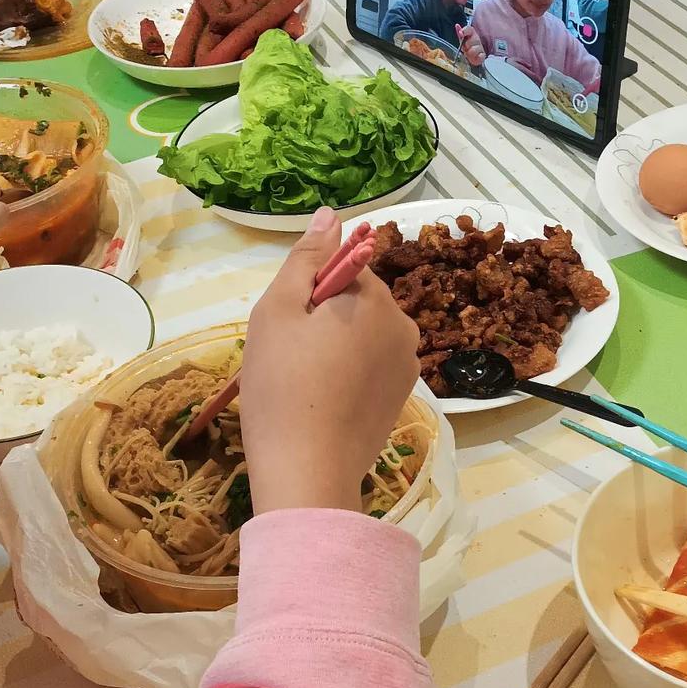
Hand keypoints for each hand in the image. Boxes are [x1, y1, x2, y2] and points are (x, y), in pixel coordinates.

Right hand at [241, 209, 419, 514]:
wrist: (307, 472)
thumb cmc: (282, 386)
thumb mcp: (278, 311)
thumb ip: (305, 258)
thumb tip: (331, 215)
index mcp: (375, 297)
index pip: (343, 268)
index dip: (309, 293)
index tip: (289, 326)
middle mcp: (404, 325)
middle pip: (357, 301)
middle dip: (325, 318)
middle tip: (289, 357)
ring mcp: (408, 365)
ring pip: (364, 335)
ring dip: (336, 347)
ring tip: (304, 383)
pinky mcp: (403, 398)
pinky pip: (372, 367)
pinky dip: (349, 375)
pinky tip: (324, 402)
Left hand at [456, 24, 485, 66]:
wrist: (471, 59)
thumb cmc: (466, 48)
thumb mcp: (462, 41)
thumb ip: (460, 33)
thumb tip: (457, 25)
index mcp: (471, 34)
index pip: (470, 29)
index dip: (465, 30)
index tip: (460, 33)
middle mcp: (477, 40)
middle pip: (474, 38)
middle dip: (467, 44)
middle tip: (465, 48)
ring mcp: (481, 48)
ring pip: (476, 48)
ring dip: (470, 53)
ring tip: (468, 55)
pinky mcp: (483, 56)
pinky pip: (480, 56)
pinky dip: (476, 57)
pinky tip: (474, 57)